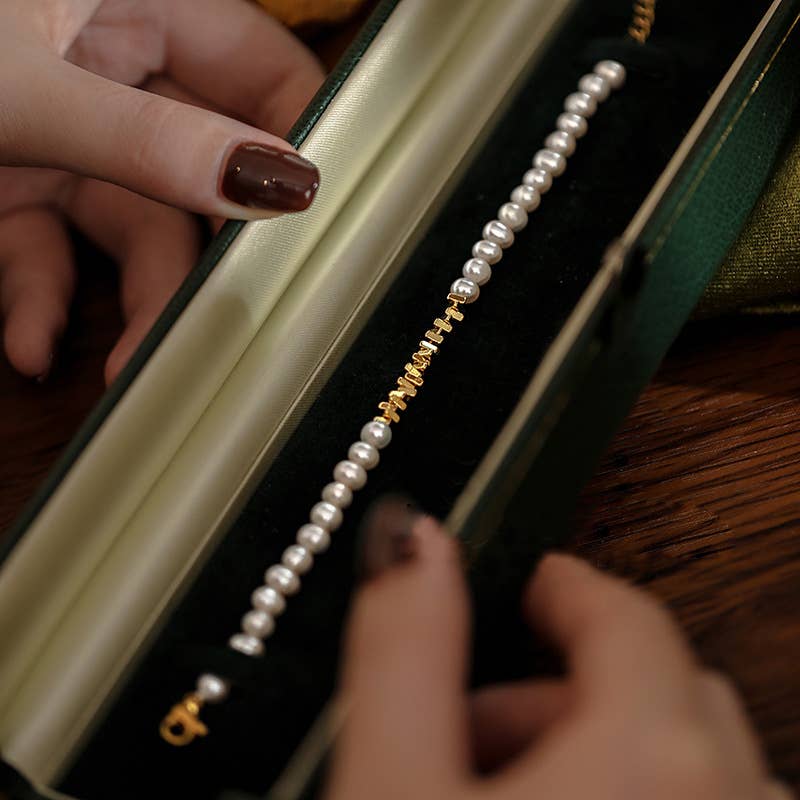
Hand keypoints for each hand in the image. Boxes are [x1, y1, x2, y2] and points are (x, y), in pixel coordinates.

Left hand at [0, 0, 322, 383]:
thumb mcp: (20, 87)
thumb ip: (151, 142)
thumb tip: (274, 182)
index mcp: (134, 0)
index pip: (265, 69)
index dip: (301, 142)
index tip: (318, 225)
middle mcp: (111, 64)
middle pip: (203, 175)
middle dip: (202, 263)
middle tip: (214, 328)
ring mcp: (64, 128)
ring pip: (133, 227)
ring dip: (124, 306)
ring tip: (118, 370)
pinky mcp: (16, 177)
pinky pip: (52, 247)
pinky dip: (42, 300)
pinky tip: (28, 346)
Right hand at [327, 512, 791, 799]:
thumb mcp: (391, 780)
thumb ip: (403, 645)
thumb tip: (410, 540)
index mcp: (652, 755)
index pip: (621, 613)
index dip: (560, 588)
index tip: (528, 586)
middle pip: (662, 685)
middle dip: (565, 685)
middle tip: (480, 724)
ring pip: (693, 758)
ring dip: (608, 749)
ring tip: (513, 786)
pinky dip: (645, 795)